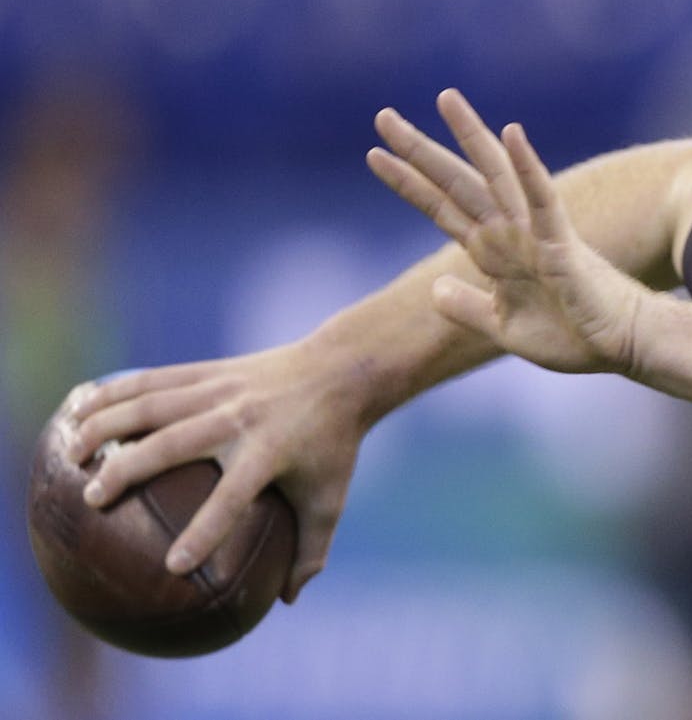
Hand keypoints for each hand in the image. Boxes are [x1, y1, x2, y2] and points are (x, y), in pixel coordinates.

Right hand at [64, 343, 365, 602]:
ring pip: (153, 404)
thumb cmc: (335, 443)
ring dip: (107, 425)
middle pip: (174, 442)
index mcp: (270, 451)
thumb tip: (288, 601)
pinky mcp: (210, 371)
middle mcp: (240, 418)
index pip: (233, 497)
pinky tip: (81, 407)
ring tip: (71, 453)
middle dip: (128, 469)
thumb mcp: (331, 497)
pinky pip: (154, 379)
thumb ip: (312, 550)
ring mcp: (222, 389)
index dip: (205, 531)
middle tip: (93, 498)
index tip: (172, 566)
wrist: (342, 369)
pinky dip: (115, 391)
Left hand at [368, 89, 647, 375]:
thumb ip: (467, 307)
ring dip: (469, 137)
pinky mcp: (560, 242)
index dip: (409, 184)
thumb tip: (434, 288)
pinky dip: (527, 166)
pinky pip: (542, 198)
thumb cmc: (573, 334)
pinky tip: (512, 133)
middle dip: (420, 150)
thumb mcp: (503, 327)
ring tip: (444, 99)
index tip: (375, 156)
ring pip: (494, 175)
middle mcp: (509, 232)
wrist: (619, 346)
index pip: (443, 208)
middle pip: (457, 182)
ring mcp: (533, 232)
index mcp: (493, 252)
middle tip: (383, 117)